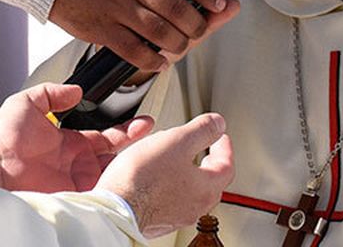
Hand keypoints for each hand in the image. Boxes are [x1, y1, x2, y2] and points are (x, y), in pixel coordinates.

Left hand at [0, 83, 153, 192]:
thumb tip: (76, 90)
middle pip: (117, 157)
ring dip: (130, 166)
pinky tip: (129, 176)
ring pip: (113, 175)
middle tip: (155, 139)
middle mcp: (77, 163)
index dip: (127, 130)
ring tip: (149, 155)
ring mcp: (77, 181)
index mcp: (71, 142)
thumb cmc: (3, 137)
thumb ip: (52, 93)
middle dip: (137, 148)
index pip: (107, 136)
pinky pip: (101, 192)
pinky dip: (115, 186)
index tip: (144, 122)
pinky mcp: (74, 195)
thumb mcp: (28, 102)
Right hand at [96, 113, 234, 238]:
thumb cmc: (142, 179)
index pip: (227, 165)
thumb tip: (218, 124)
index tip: (219, 136)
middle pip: (212, 182)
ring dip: (188, 175)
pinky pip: (171, 201)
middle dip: (209, 162)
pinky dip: (170, 187)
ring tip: (177, 161)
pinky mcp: (158, 220)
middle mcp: (195, 206)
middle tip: (204, 150)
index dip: (224, 146)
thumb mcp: (176, 141)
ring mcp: (176, 215)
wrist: (115, 209)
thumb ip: (201, 130)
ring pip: (191, 192)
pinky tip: (155, 179)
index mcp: (206, 187)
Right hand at [109, 0, 239, 84]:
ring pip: (160, 32)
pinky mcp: (102, 28)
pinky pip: (135, 51)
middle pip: (178, 9)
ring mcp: (116, 6)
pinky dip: (153, 61)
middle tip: (199, 30)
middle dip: (196, 24)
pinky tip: (160, 62)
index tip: (220, 3)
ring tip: (181, 46)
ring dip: (177, 44)